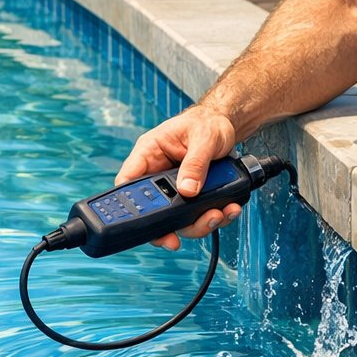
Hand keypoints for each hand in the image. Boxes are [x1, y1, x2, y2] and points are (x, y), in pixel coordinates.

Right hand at [115, 106, 241, 250]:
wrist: (225, 125)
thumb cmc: (206, 123)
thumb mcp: (203, 138)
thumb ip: (195, 163)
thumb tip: (188, 190)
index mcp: (149, 154)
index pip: (128, 182)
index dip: (131, 206)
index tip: (145, 224)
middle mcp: (158, 174)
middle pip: (153, 210)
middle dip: (171, 225)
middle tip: (183, 233)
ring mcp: (174, 188)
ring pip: (177, 219)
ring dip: (198, 223)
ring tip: (219, 214)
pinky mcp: (191, 197)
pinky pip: (197, 215)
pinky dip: (214, 217)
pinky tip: (228, 210)